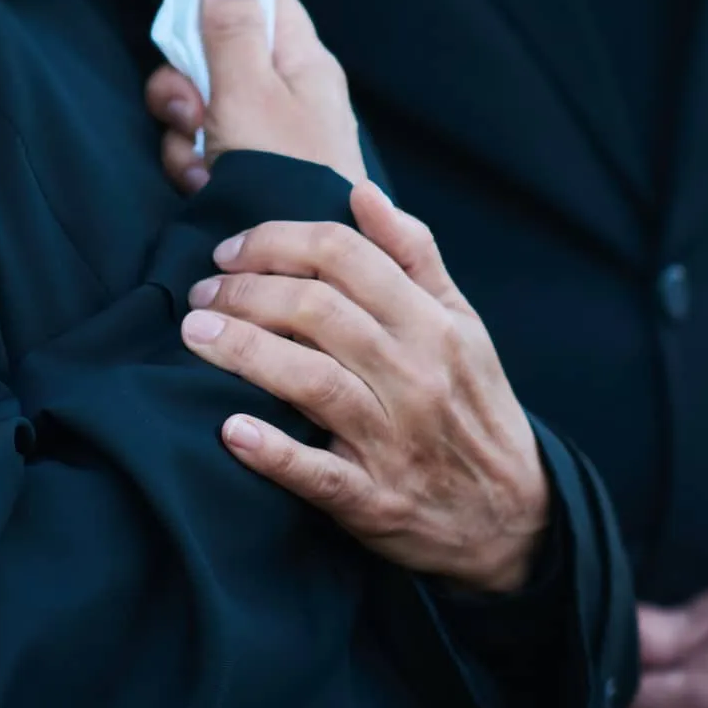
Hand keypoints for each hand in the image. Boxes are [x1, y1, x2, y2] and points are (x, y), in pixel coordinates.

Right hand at [144, 0, 363, 190]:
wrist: (299, 266)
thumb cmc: (286, 172)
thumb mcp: (250, 93)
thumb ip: (231, 29)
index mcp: (301, 60)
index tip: (184, 2)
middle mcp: (283, 91)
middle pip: (212, 54)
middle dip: (186, 84)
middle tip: (196, 111)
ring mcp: (260, 133)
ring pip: (196, 106)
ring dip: (185, 133)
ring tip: (206, 165)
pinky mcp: (241, 170)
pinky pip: (199, 148)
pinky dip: (193, 166)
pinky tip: (204, 186)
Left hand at [179, 181, 548, 593]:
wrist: (512, 515)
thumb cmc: (471, 405)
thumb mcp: (462, 323)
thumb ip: (414, 255)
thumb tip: (362, 191)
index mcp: (434, 324)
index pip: (345, 255)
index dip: (277, 243)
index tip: (232, 252)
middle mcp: (416, 375)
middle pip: (317, 312)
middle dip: (245, 293)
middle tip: (201, 294)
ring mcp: (395, 440)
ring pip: (311, 381)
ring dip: (244, 352)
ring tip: (195, 336)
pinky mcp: (374, 500)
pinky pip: (317, 473)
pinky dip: (271, 451)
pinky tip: (230, 429)